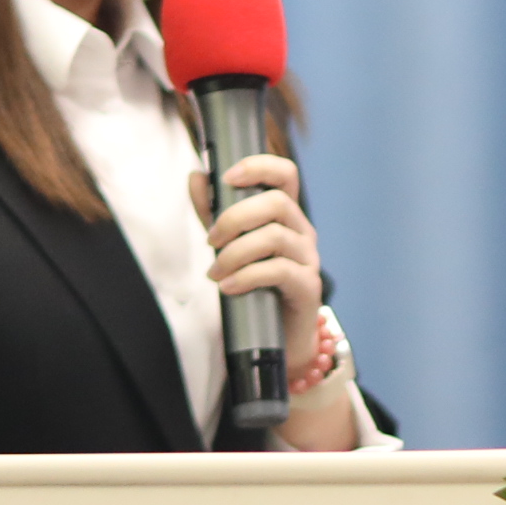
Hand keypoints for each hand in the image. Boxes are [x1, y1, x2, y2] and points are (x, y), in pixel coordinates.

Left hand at [201, 152, 327, 362]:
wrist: (276, 338)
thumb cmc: (254, 286)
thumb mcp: (228, 244)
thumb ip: (212, 211)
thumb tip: (196, 176)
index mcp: (286, 215)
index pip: (285, 174)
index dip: (259, 166)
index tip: (227, 177)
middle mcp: (302, 231)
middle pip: (277, 202)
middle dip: (235, 218)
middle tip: (211, 240)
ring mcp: (309, 259)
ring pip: (274, 237)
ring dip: (235, 253)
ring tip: (214, 273)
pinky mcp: (309, 287)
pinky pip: (278, 271)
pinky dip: (246, 277)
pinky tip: (227, 287)